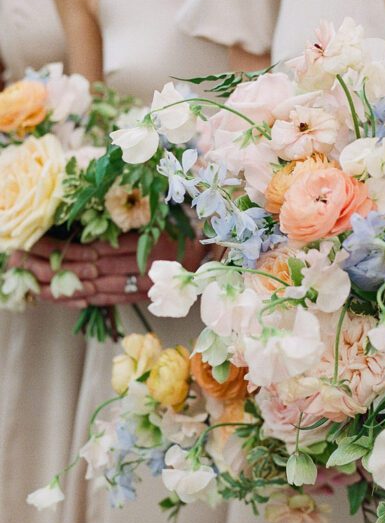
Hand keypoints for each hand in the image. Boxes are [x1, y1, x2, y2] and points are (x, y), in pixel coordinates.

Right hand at [9, 237, 98, 308]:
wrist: (38, 253)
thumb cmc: (54, 236)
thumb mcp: (58, 232)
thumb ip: (69, 234)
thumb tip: (91, 236)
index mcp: (24, 244)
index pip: (48, 248)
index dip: (72, 252)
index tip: (94, 254)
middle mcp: (19, 264)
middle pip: (46, 271)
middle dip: (73, 271)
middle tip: (95, 271)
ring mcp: (25, 281)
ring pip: (46, 291)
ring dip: (71, 291)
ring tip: (93, 288)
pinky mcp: (34, 294)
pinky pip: (51, 301)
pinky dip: (69, 302)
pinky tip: (85, 302)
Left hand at [67, 233, 205, 308]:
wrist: (199, 260)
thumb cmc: (174, 235)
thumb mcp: (154, 223)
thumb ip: (127, 226)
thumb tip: (91, 228)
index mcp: (149, 242)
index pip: (108, 246)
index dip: (81, 248)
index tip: (60, 247)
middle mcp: (147, 264)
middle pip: (102, 266)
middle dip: (73, 267)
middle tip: (47, 267)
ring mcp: (146, 284)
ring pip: (105, 285)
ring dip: (79, 285)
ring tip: (55, 285)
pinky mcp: (143, 296)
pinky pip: (115, 299)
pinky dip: (94, 299)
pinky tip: (78, 298)